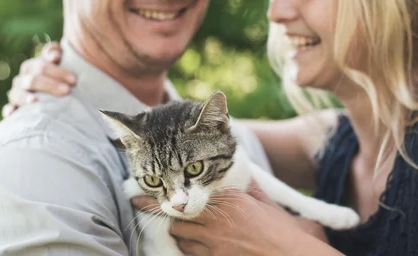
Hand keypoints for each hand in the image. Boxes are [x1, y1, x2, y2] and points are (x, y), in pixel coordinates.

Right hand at [2, 41, 76, 117]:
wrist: (48, 96)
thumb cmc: (56, 77)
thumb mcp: (57, 65)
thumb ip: (56, 53)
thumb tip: (55, 54)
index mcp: (31, 67)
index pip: (42, 66)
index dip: (58, 71)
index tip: (74, 79)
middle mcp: (21, 79)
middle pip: (33, 80)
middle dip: (50, 85)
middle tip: (67, 91)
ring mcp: (16, 93)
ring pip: (17, 94)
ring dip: (26, 97)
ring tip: (36, 101)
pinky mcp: (13, 108)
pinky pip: (8, 109)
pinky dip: (9, 110)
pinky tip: (12, 113)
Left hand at [132, 181, 324, 255]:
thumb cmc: (281, 229)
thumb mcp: (262, 201)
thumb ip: (243, 186)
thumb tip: (233, 170)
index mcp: (227, 201)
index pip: (185, 197)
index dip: (158, 199)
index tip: (136, 196)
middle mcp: (217, 222)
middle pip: (178, 220)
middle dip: (174, 219)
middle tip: (169, 216)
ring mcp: (215, 246)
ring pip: (182, 240)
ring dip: (183, 237)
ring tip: (192, 234)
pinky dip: (192, 252)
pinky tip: (199, 248)